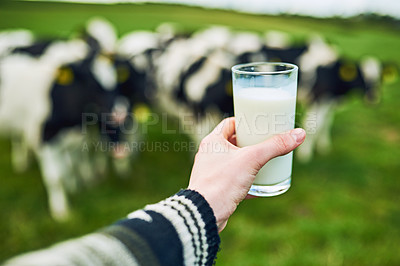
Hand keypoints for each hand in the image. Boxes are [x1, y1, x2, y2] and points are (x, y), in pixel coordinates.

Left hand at [188, 117, 305, 231]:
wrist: (205, 213)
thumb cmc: (223, 181)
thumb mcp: (252, 159)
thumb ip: (275, 146)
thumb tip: (299, 134)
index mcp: (212, 141)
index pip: (230, 123)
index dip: (246, 122)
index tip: (261, 125)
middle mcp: (209, 155)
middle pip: (234, 142)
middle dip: (251, 143)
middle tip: (268, 143)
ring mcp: (211, 172)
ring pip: (234, 162)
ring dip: (249, 162)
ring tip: (266, 162)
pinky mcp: (216, 189)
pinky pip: (234, 180)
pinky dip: (247, 181)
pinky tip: (260, 185)